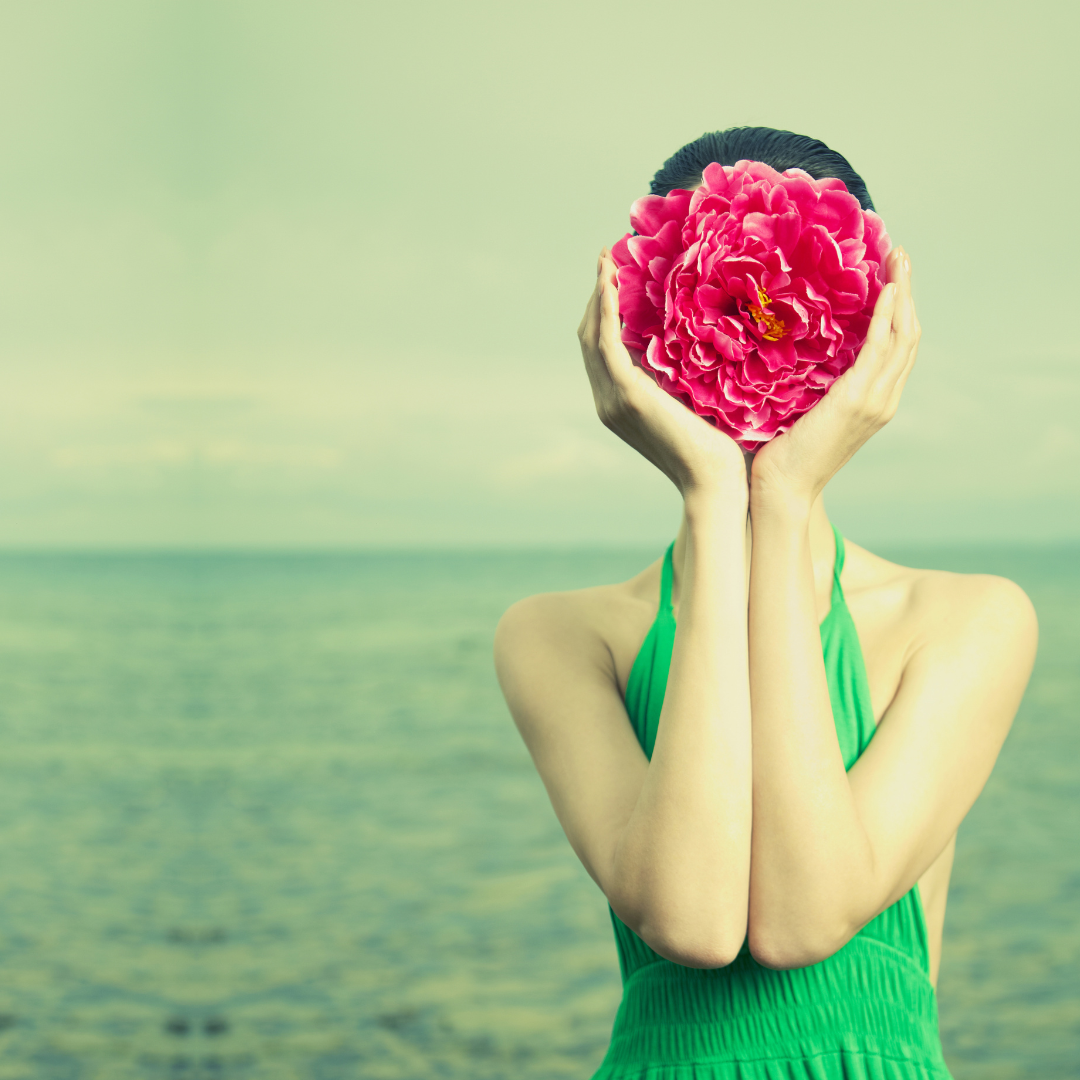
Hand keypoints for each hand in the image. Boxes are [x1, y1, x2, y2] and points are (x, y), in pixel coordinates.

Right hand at [578, 249, 746, 498]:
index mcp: (621, 403)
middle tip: (610, 257)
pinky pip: (607, 342)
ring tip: (608, 260)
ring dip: (597, 294)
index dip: (604, 309)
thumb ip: (684, 375)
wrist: (717, 481)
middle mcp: (608, 401)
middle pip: (589, 337)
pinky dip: (605, 309)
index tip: (617, 274)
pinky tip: (612, 282)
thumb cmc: (719, 448)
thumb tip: (699, 340)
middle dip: (596, 295)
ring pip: (592, 335)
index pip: (602, 348)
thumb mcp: (696, 401)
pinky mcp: (627, 394)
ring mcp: (613, 399)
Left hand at [750, 247, 919, 510]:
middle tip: (899, 254)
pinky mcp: (857, 400)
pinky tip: (885, 290)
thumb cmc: (780, 454)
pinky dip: (886, 316)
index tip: (890, 275)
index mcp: (872, 402)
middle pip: (909, 335)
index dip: (898, 309)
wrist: (781, 489)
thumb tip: (790, 352)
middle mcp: (882, 399)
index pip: (896, 347)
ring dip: (903, 293)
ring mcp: (874, 401)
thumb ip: (809, 383)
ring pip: (903, 336)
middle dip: (908, 291)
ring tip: (897, 258)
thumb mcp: (800, 410)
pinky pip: (880, 348)